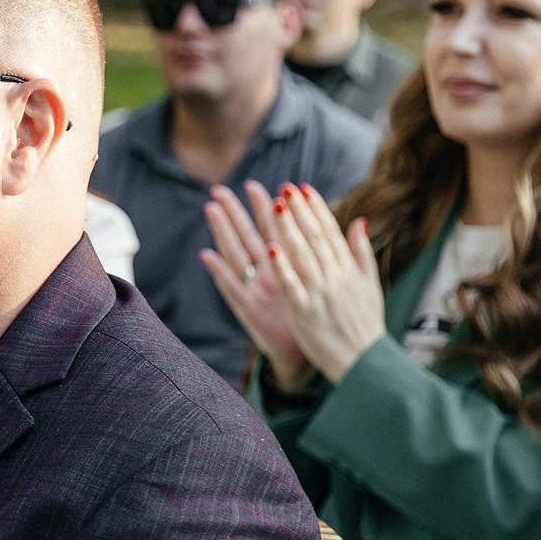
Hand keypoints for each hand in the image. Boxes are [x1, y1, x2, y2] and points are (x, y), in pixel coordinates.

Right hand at [199, 184, 309, 392]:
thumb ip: (322, 256)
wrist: (305, 353)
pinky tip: (206, 256)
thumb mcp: (320, 283)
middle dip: (235, 212)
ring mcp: (254, 289)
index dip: (267, 208)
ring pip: (236, 254)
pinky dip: (219, 273)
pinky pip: (231, 288)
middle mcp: (266, 274)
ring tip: (211, 209)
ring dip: (223, 232)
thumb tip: (333, 228)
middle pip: (248, 236)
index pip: (274, 230)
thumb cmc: (313, 318)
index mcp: (285, 266)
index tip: (260, 186)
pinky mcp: (248, 309)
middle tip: (220, 189)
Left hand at [268, 184, 385, 385]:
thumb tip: (358, 221)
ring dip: (288, 230)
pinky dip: (283, 266)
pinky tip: (271, 248)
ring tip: (275, 207)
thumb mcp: (369, 284)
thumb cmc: (365, 322)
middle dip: (299, 211)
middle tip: (284, 188)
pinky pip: (292, 285)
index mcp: (349, 269)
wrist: (364, 360)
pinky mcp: (305, 312)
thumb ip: (361, 252)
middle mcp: (335, 277)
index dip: (315, 209)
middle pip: (314, 238)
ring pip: (302, 256)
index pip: (329, 232)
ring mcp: (319, 294)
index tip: (302, 188)